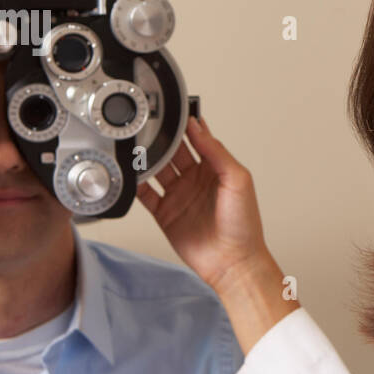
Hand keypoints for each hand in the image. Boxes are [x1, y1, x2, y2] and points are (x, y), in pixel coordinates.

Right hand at [136, 117, 269, 292]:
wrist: (233, 262)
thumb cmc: (244, 224)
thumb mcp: (238, 180)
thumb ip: (217, 152)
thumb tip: (198, 128)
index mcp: (215, 168)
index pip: (197, 138)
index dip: (185, 124)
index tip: (172, 110)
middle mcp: (195, 179)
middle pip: (173, 151)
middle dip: (161, 137)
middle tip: (147, 124)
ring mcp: (179, 195)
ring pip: (157, 169)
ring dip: (146, 158)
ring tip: (135, 144)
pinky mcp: (165, 213)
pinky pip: (146, 194)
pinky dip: (135, 183)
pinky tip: (129, 173)